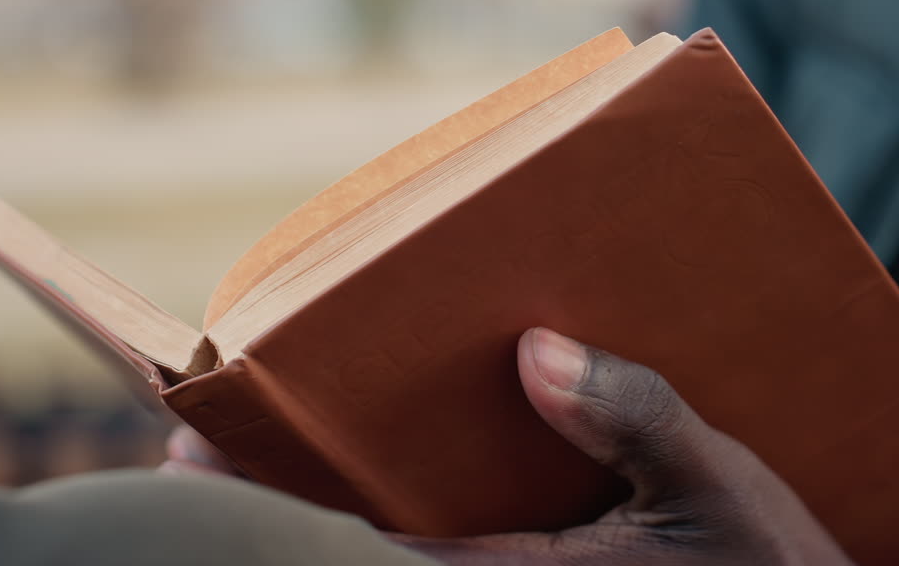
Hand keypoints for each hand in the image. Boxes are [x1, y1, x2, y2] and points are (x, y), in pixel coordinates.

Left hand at [162, 327, 853, 564]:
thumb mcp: (715, 486)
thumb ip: (633, 417)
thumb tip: (535, 353)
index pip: (368, 548)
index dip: (272, 503)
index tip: (191, 452)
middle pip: (356, 552)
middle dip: (263, 504)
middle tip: (184, 445)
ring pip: (390, 552)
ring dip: (312, 507)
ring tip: (252, 450)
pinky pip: (436, 549)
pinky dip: (379, 512)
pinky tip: (366, 467)